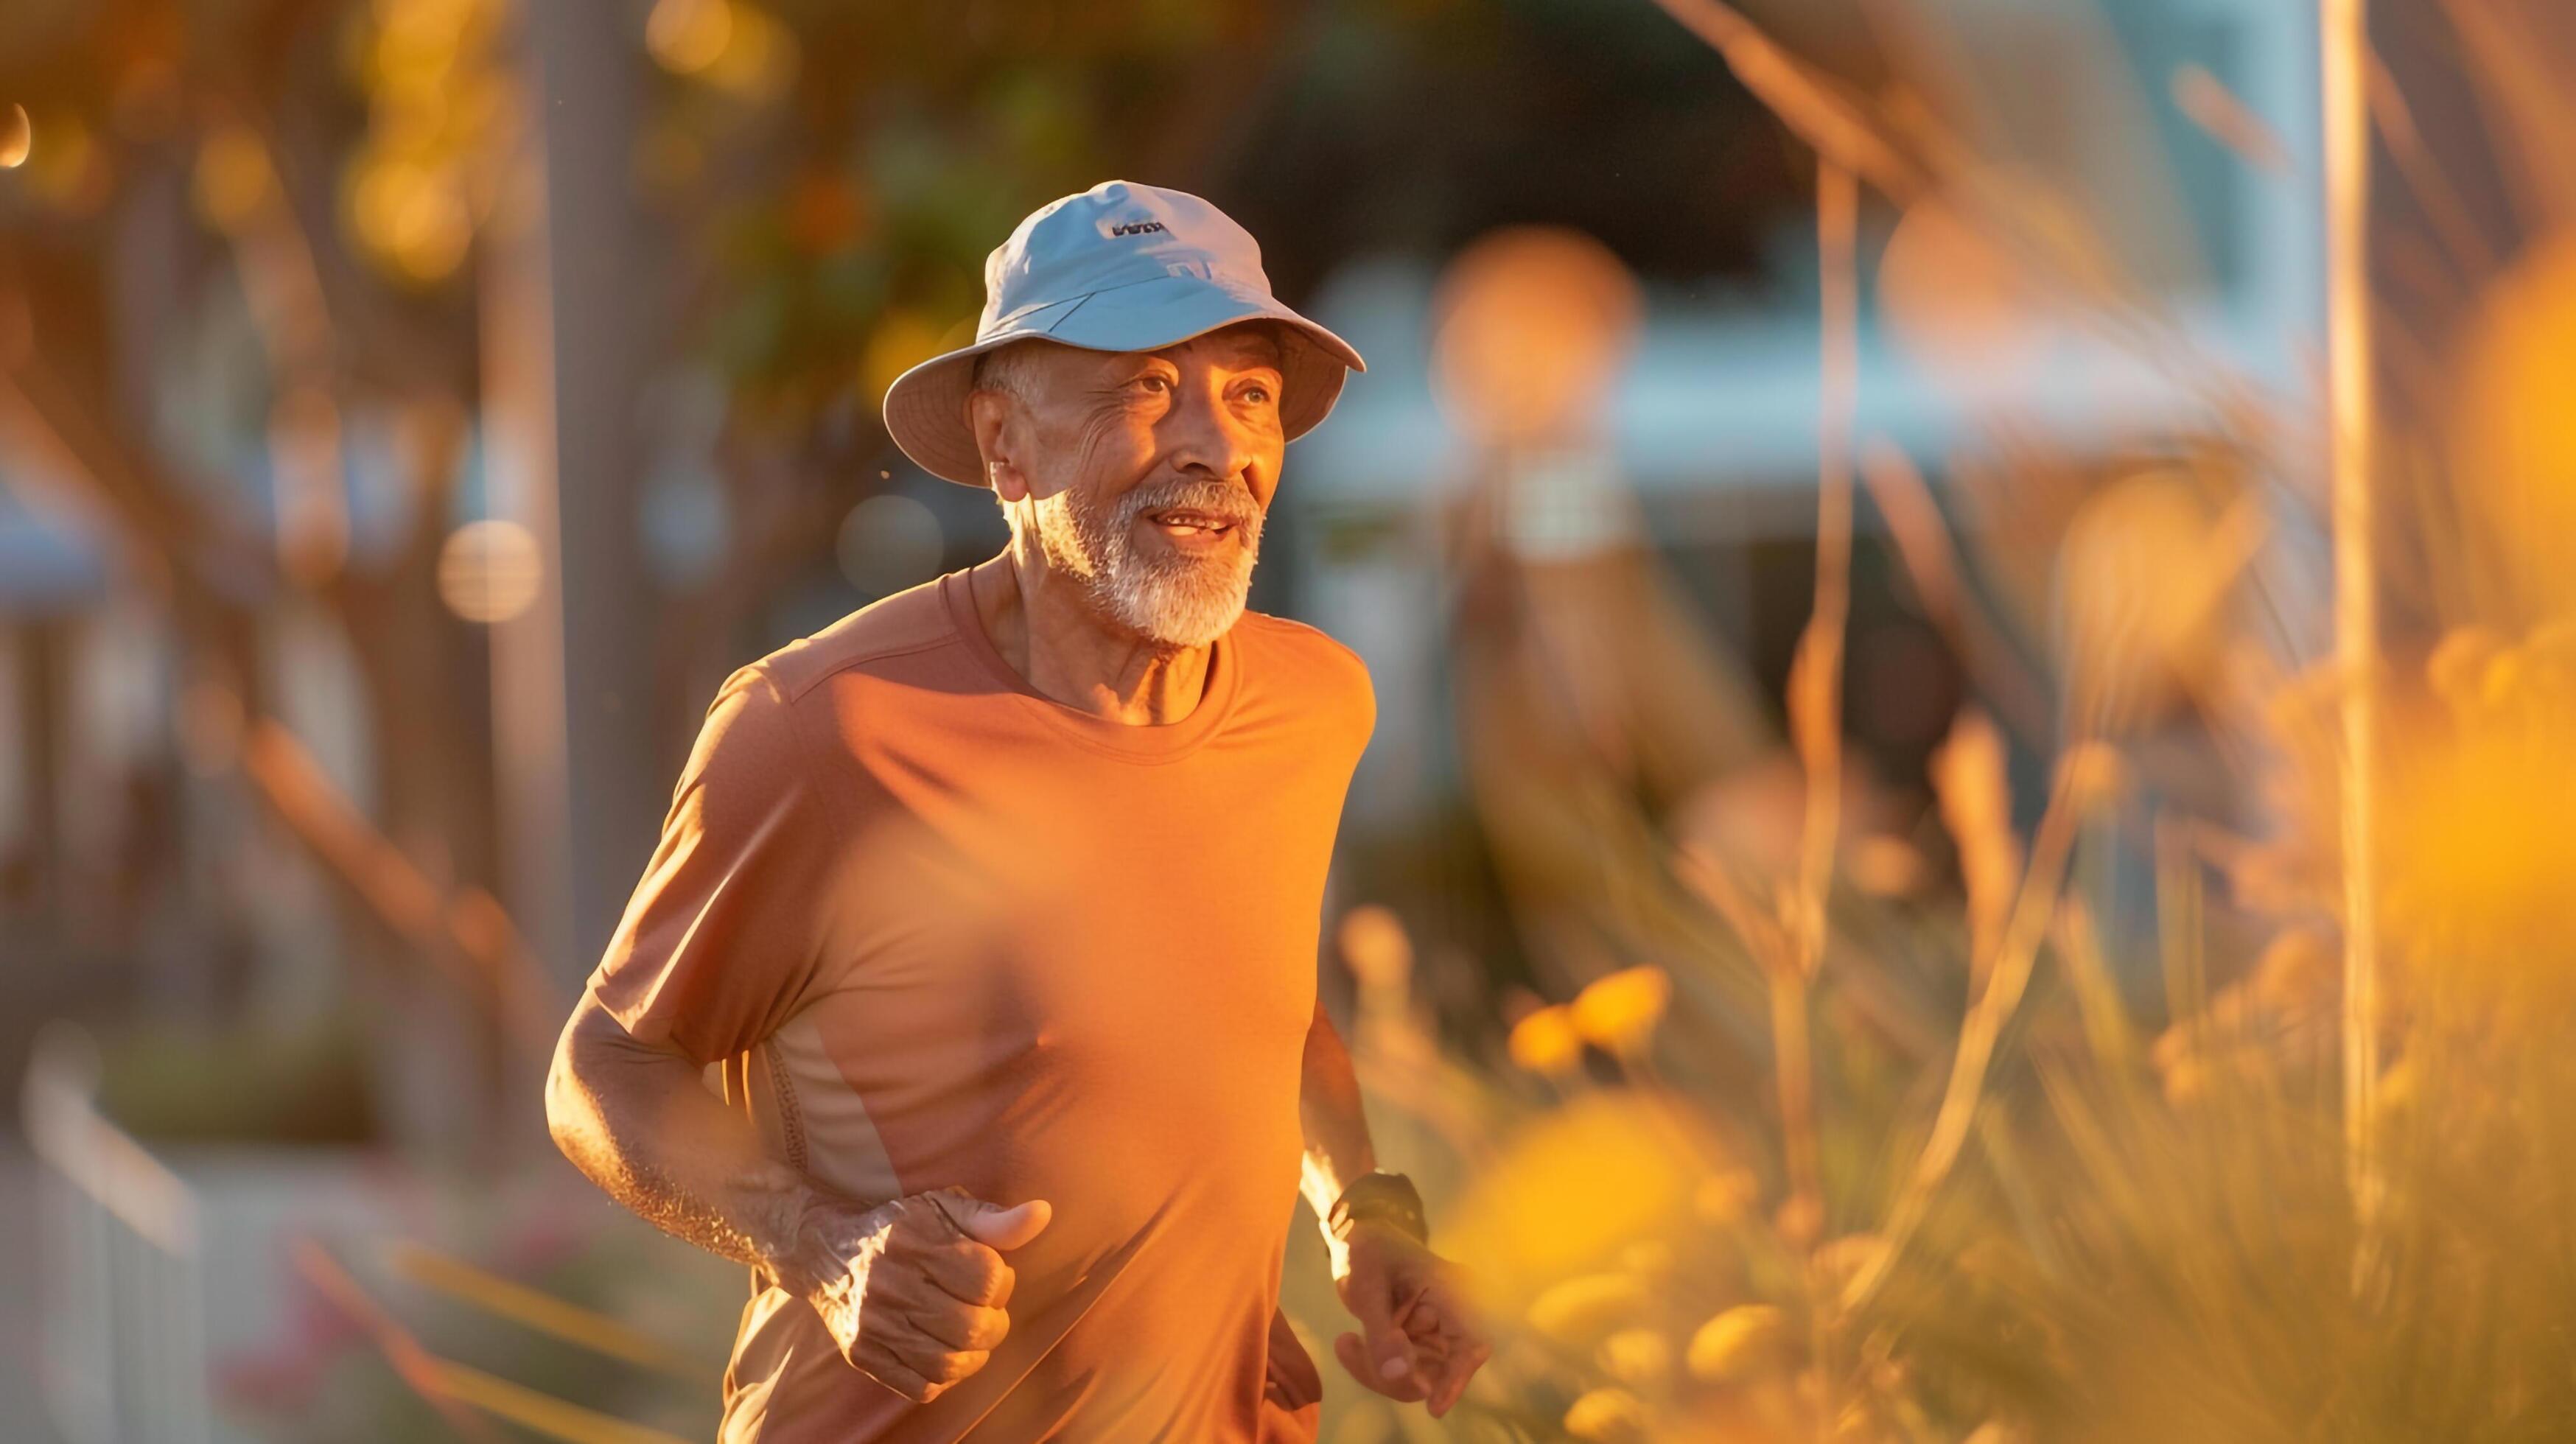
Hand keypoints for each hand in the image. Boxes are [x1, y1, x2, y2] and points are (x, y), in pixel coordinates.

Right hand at [790, 1186, 1051, 1402]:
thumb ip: (993, 1219)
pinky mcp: (862, 1354)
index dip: (1004, 1282)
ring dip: (976, 1356)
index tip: (996, 1279)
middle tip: (991, 1314)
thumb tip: (1042, 1214)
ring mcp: (874, 1324)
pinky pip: (919, 1387)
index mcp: (915, 1240)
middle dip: (996, 1325)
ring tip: (975, 1338)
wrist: (825, 1252)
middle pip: (970, 1326)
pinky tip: (948, 1354)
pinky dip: (945, 1379)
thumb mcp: (943, 1208)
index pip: (986, 1278)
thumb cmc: (898, 1227)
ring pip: (947, 1363)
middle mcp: (890, 1283)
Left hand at [1331, 1223, 1491, 1418]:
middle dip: (1393, 1374)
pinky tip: (1348, 1342)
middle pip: (1438, 1369)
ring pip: (1418, 1378)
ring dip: (1377, 1372)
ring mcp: (1437, 1334)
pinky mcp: (1420, 1345)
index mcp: (1453, 1290)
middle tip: (1348, 1346)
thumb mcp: (1367, 1286)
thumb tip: (1397, 1374)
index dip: (1457, 1377)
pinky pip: (1402, 1374)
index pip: (1470, 1342)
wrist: (1361, 1238)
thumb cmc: (1369, 1251)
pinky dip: (1373, 1368)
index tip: (1435, 1406)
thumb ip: (1381, 1331)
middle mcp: (1453, 1316)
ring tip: (1346, 1342)